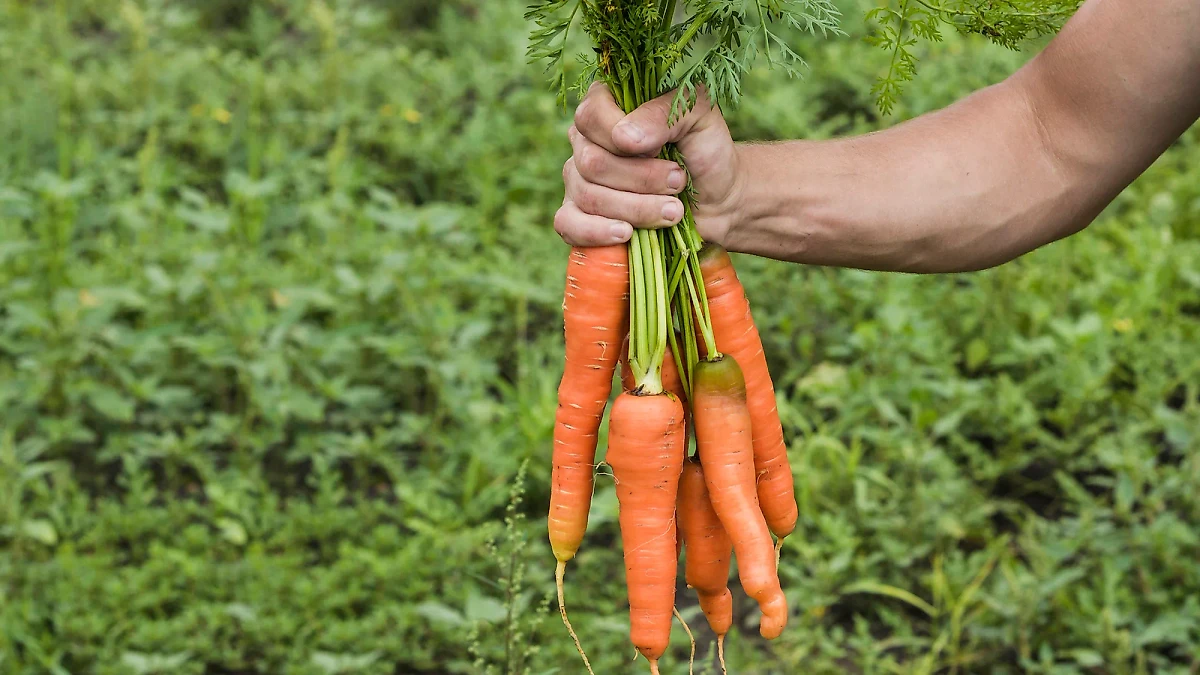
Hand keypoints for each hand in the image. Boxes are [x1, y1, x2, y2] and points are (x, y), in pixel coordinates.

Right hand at [555, 82, 742, 246]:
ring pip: (589, 197)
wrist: (719, 199)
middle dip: (641, 179)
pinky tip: (626, 234)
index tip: (662, 150)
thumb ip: (663, 113)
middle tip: (678, 182)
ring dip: (637, 208)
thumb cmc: (707, 151)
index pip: (591, 116)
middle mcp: (585, 141)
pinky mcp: (580, 215)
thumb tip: (624, 139)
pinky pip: (568, 225)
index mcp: (607, 105)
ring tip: (674, 211)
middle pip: (591, 163)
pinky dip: (596, 233)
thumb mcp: (698, 116)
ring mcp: (578, 179)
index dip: (622, 139)